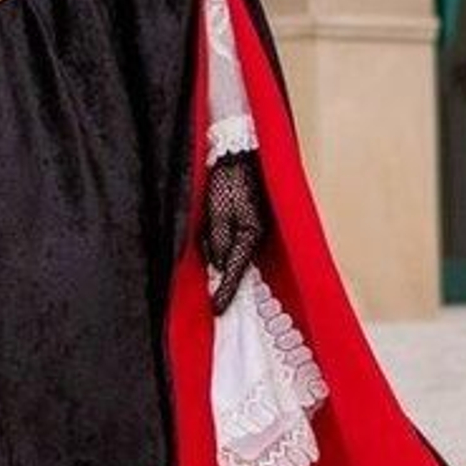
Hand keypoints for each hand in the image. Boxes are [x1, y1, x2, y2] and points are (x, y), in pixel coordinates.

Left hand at [203, 149, 268, 314]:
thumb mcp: (217, 213)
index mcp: (250, 234)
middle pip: (232, 261)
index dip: (225, 291)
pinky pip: (231, 238)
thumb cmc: (227, 180)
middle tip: (210, 275)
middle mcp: (255, 234)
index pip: (236, 270)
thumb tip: (219, 264)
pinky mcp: (249, 221)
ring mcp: (254, 227)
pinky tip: (214, 218)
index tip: (218, 310)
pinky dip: (219, 236)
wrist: (239, 154)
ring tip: (210, 222)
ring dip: (216, 245)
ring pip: (229, 250)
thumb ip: (218, 240)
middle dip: (220, 266)